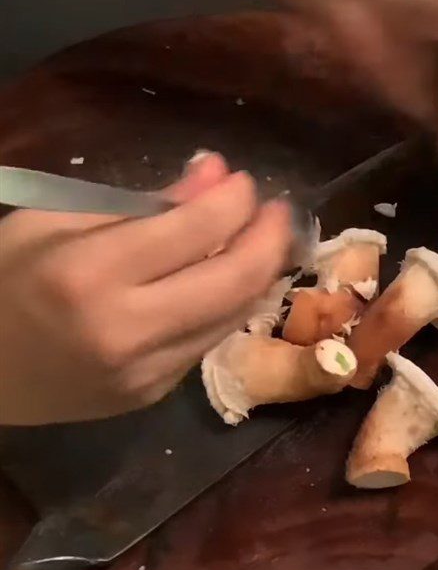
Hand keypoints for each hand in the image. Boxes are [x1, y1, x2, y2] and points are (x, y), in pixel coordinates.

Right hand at [0, 152, 290, 424]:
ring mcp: (144, 372)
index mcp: (88, 275)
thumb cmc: (3, 278)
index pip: (194, 230)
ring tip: (267, 238)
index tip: (244, 181)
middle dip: (269, 238)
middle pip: (233, 280)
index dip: (233, 199)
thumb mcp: (57, 220)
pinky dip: (232, 304)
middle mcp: (125, 330)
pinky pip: (210, 340)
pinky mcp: (152, 395)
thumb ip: (145, 202)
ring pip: (233, 315)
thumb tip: (216, 173)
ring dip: (262, 271)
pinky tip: (233, 278)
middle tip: (278, 210)